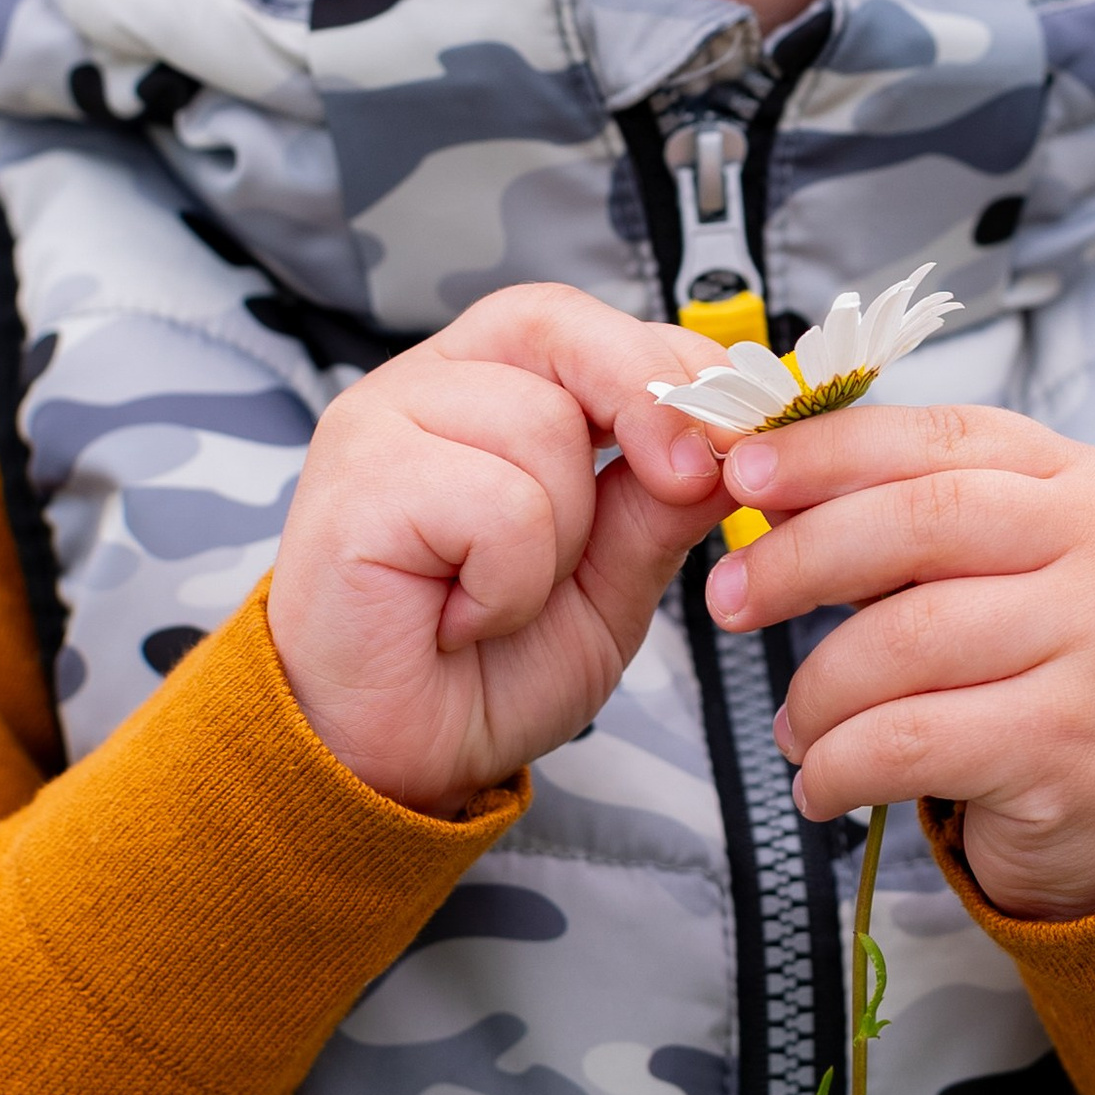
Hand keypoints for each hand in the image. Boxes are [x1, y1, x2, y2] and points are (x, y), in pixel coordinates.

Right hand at [266, 287, 727, 817]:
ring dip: (561, 541)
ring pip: (542, 429)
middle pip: (560, 332)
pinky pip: (499, 506)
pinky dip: (509, 584)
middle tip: (687, 484)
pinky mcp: (357, 482)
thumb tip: (730, 439)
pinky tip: (460, 620)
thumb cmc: (486, 669)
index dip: (668, 363)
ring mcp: (379, 426)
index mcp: (484, 391)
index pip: (584, 327)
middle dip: (646, 403)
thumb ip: (657, 507)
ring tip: (500, 600)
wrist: (393, 767)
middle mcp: (425, 389)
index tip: (738, 431)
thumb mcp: (608, 585)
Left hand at [700, 403, 1094, 919]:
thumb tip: (763, 483)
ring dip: (817, 690)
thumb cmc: (1050, 678)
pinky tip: (823, 783)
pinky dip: (839, 765)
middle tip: (728, 599)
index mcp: (1094, 485)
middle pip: (921, 524)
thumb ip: (906, 521)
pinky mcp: (1074, 746)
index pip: (943, 440)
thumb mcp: (1004, 574)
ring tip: (795, 726)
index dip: (828, 450)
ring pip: (904, 642)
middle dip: (799, 558)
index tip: (741, 473)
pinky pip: (910, 742)